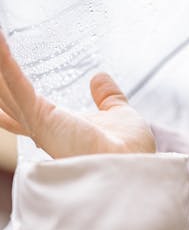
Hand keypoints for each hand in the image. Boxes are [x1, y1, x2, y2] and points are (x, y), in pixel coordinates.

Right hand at [0, 32, 155, 158]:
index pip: (19, 105)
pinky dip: (5, 61)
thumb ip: (108, 97)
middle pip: (5, 95)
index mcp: (57, 125)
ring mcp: (39, 122)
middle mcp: (42, 125)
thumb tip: (99, 77)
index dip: (5, 86)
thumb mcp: (119, 115)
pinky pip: (17, 84)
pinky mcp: (42, 118)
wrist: (135, 168)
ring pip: (6, 86)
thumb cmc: (129, 154)